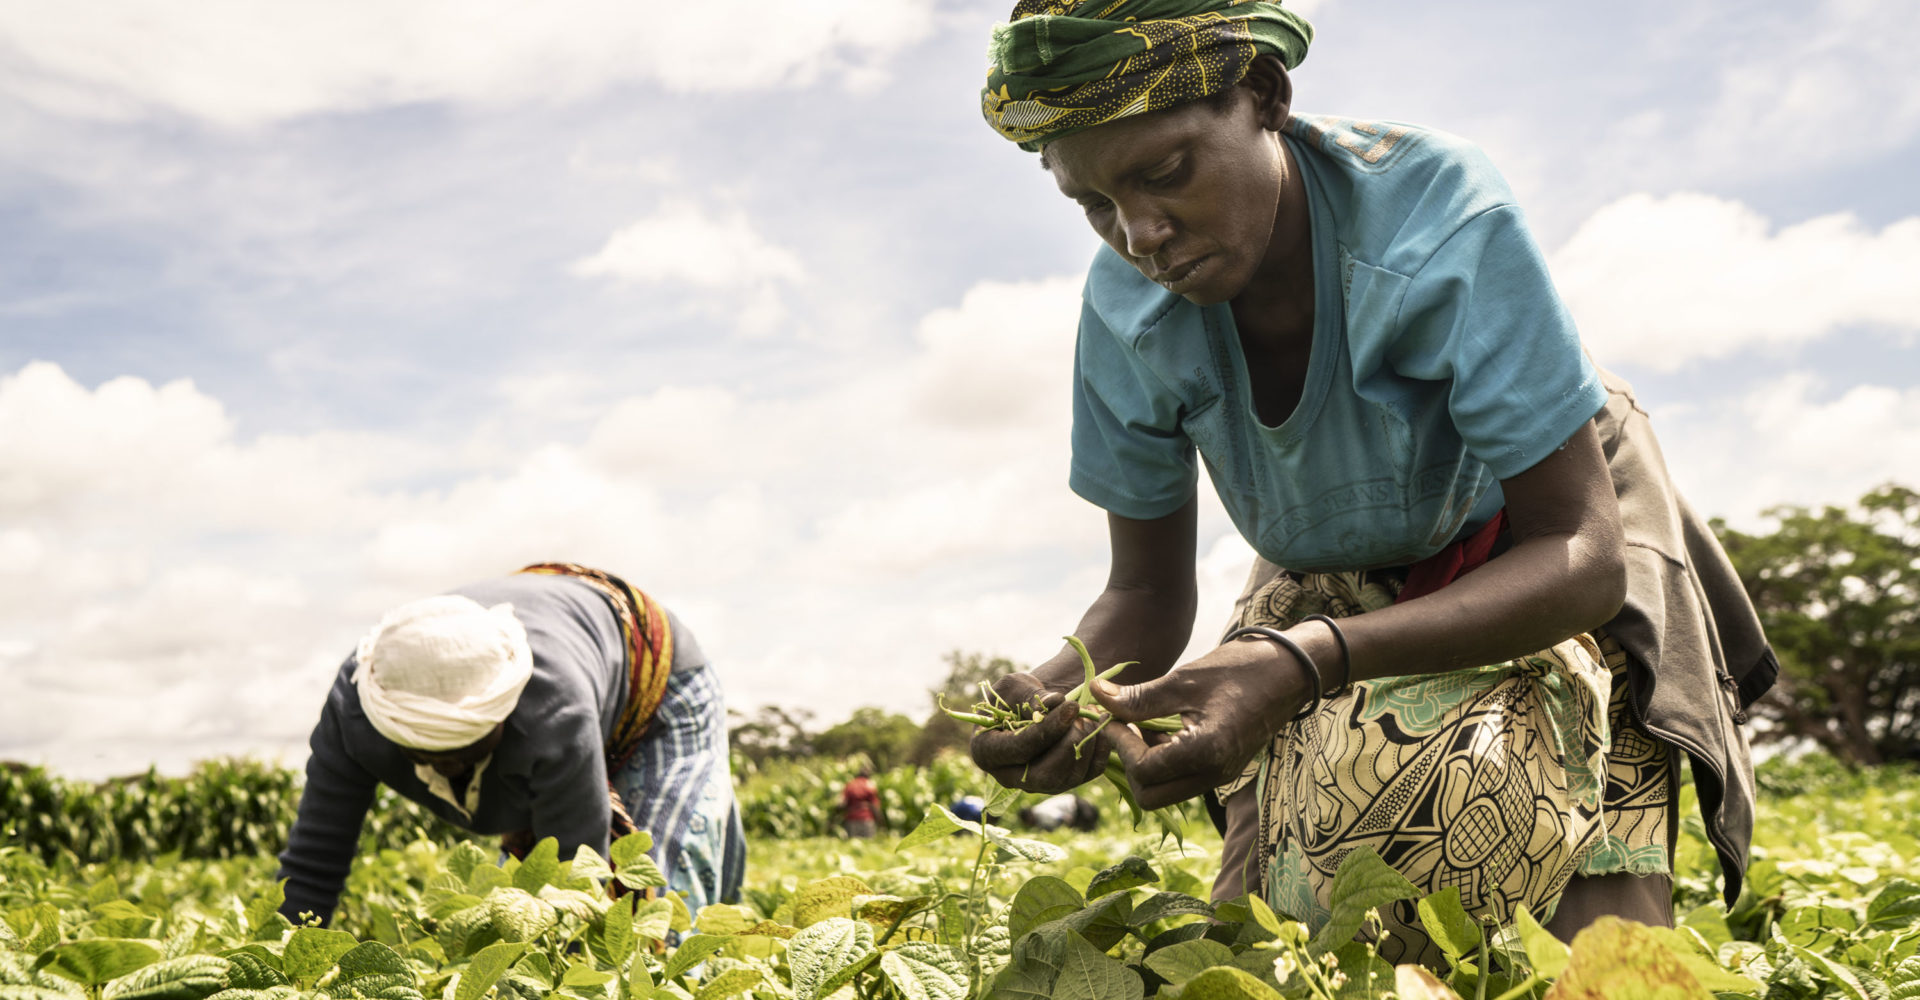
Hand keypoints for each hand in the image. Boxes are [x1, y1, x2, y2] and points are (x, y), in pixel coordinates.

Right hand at [967, 672, 1112, 793]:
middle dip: (1069, 745)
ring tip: (1092, 714)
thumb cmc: (1015, 695)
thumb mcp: (1014, 687)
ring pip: (1068, 779)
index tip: (1070, 707)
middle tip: (1083, 715)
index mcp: (986, 752)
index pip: (1018, 749)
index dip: (1046, 730)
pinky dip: (1101, 751)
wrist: (1032, 707)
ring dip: (1087, 745)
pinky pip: (1087, 775)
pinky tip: (1102, 725)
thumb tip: (1050, 706)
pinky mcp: (1063, 782)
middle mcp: (1010, 777)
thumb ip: (1027, 696)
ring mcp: (1038, 784)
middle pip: (1043, 776)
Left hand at [1092, 635, 1314, 809]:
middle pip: (1151, 796)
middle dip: (1128, 764)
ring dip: (1145, 764)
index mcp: (1206, 752)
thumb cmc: (1239, 669)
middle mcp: (1214, 774)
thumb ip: (1139, 697)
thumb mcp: (1184, 680)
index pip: (1144, 771)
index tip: (1109, 715)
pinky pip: (1182, 779)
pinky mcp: (1221, 770)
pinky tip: (1160, 728)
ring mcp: (1219, 776)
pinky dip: (1163, 761)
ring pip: (1165, 791)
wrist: (1289, 672)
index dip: (1119, 743)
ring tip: (1140, 723)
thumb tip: (1097, 696)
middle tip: (1122, 726)